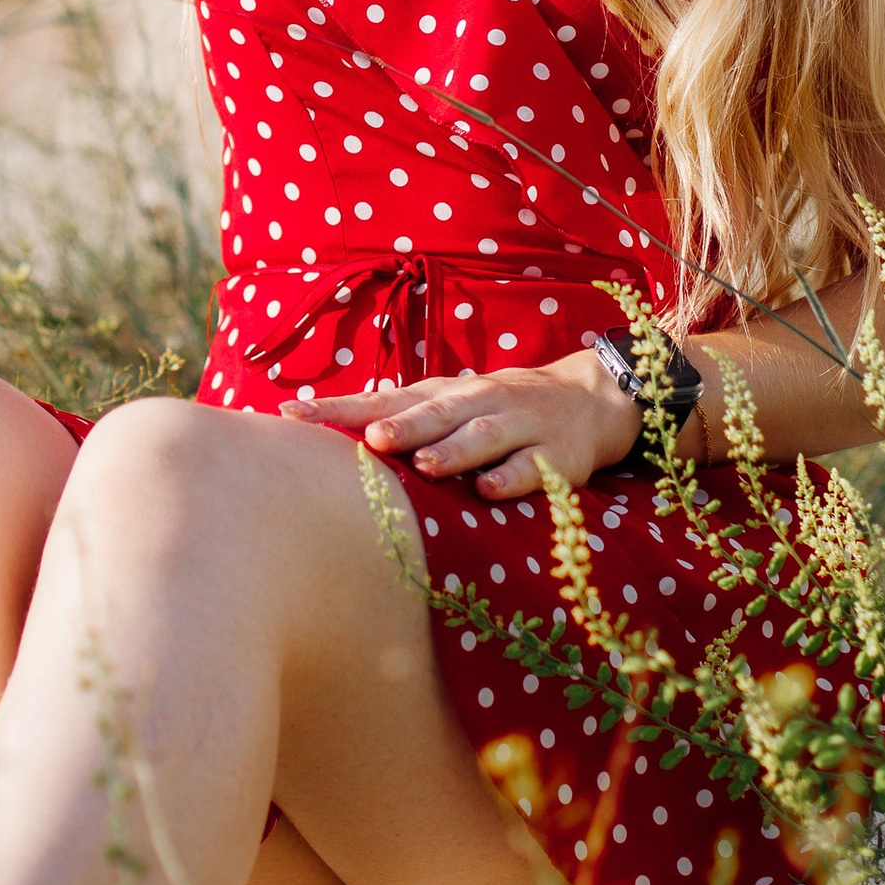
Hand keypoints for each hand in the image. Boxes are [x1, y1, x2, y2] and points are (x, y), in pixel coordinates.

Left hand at [288, 355, 641, 499]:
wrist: (590, 398)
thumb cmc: (498, 409)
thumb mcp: (451, 404)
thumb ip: (401, 418)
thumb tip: (327, 437)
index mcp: (445, 393)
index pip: (385, 399)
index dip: (342, 407)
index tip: (294, 415)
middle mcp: (478, 402)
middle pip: (434, 412)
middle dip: (403, 426)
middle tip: (370, 439)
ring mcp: (520, 425)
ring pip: (483, 436)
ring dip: (453, 449)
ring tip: (424, 465)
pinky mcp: (556, 456)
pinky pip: (532, 468)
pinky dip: (511, 477)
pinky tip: (488, 490)